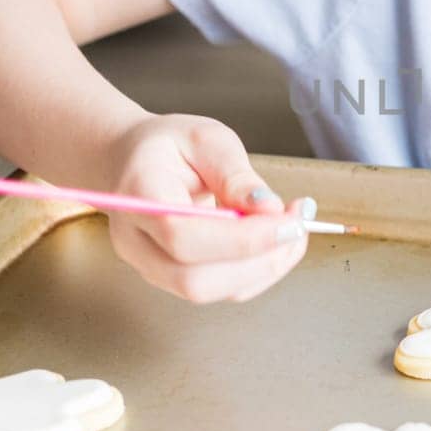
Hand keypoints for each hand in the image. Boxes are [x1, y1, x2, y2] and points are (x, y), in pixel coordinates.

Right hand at [104, 113, 311, 302]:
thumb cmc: (168, 146)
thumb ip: (236, 175)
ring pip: (209, 291)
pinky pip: (219, 289)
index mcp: (137, 196)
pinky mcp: (172, 278)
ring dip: (264, 268)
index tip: (288, 221)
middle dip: (259, 260)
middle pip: (194, 279)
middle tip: (298, 224)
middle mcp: (136, 241)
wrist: (132, 161)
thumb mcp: (207, 139)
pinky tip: (277, 240)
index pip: (183, 236)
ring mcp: (149, 266)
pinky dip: (258, 270)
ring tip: (293, 228)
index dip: (241, 238)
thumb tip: (270, 209)